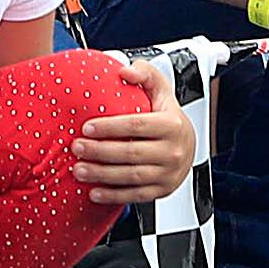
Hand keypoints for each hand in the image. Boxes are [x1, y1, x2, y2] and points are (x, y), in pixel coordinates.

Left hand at [72, 58, 202, 203]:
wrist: (191, 146)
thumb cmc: (169, 116)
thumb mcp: (162, 90)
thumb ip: (145, 74)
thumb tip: (125, 71)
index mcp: (172, 124)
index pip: (137, 125)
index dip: (110, 127)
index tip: (87, 127)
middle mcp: (172, 150)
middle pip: (131, 152)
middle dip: (100, 151)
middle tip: (77, 148)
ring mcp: (168, 173)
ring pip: (131, 176)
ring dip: (102, 175)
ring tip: (79, 170)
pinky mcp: (162, 190)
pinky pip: (136, 195)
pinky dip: (113, 196)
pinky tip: (95, 192)